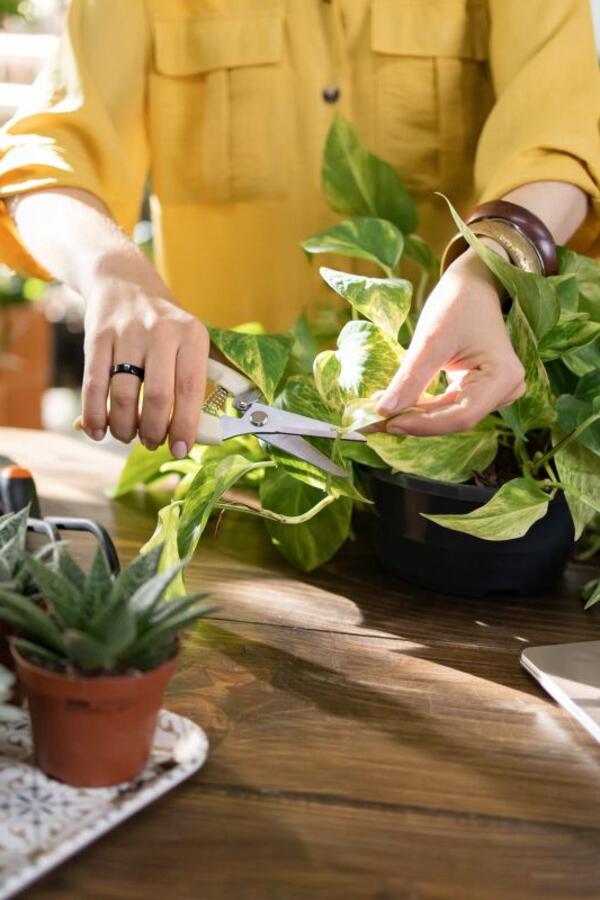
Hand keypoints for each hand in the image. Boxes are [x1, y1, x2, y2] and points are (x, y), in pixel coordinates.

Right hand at [81, 272, 208, 456]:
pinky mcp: (97, 337)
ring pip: (123, 396)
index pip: (191, 389)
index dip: (184, 425)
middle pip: (157, 397)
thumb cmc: (164, 325)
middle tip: (152, 443)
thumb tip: (189, 436)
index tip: (180, 449)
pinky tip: (97, 431)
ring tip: (127, 435)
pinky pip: (94, 385)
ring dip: (124, 427)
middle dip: (153, 431)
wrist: (123, 281)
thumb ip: (193, 381)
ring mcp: (127, 333)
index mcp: (192, 335)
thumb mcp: (189, 340)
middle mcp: (162, 332)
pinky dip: (94, 415)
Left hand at [375, 247, 524, 435]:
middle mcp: (506, 390)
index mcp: (503, 377)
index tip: (386, 422)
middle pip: (454, 419)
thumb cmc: (458, 303)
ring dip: (415, 416)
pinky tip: (396, 406)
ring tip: (380, 412)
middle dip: (413, 421)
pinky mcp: (480, 391)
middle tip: (372, 422)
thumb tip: (383, 411)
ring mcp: (495, 392)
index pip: (460, 417)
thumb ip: (410, 379)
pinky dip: (422, 407)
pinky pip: (448, 407)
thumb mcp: (431, 339)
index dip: (422, 425)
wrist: (473, 285)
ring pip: (449, 416)